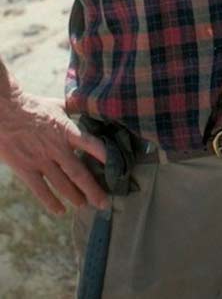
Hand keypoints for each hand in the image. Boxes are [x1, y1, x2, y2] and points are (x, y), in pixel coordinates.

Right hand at [0, 89, 108, 214]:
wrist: (4, 112)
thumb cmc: (32, 106)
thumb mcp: (58, 104)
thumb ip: (75, 109)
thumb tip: (92, 104)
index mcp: (66, 130)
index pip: (90, 143)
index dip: (103, 155)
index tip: (117, 167)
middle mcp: (56, 148)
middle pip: (78, 172)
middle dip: (93, 189)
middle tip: (104, 202)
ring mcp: (40, 160)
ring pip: (62, 184)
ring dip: (75, 197)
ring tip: (85, 205)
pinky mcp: (25, 169)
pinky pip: (40, 190)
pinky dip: (51, 202)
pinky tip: (60, 210)